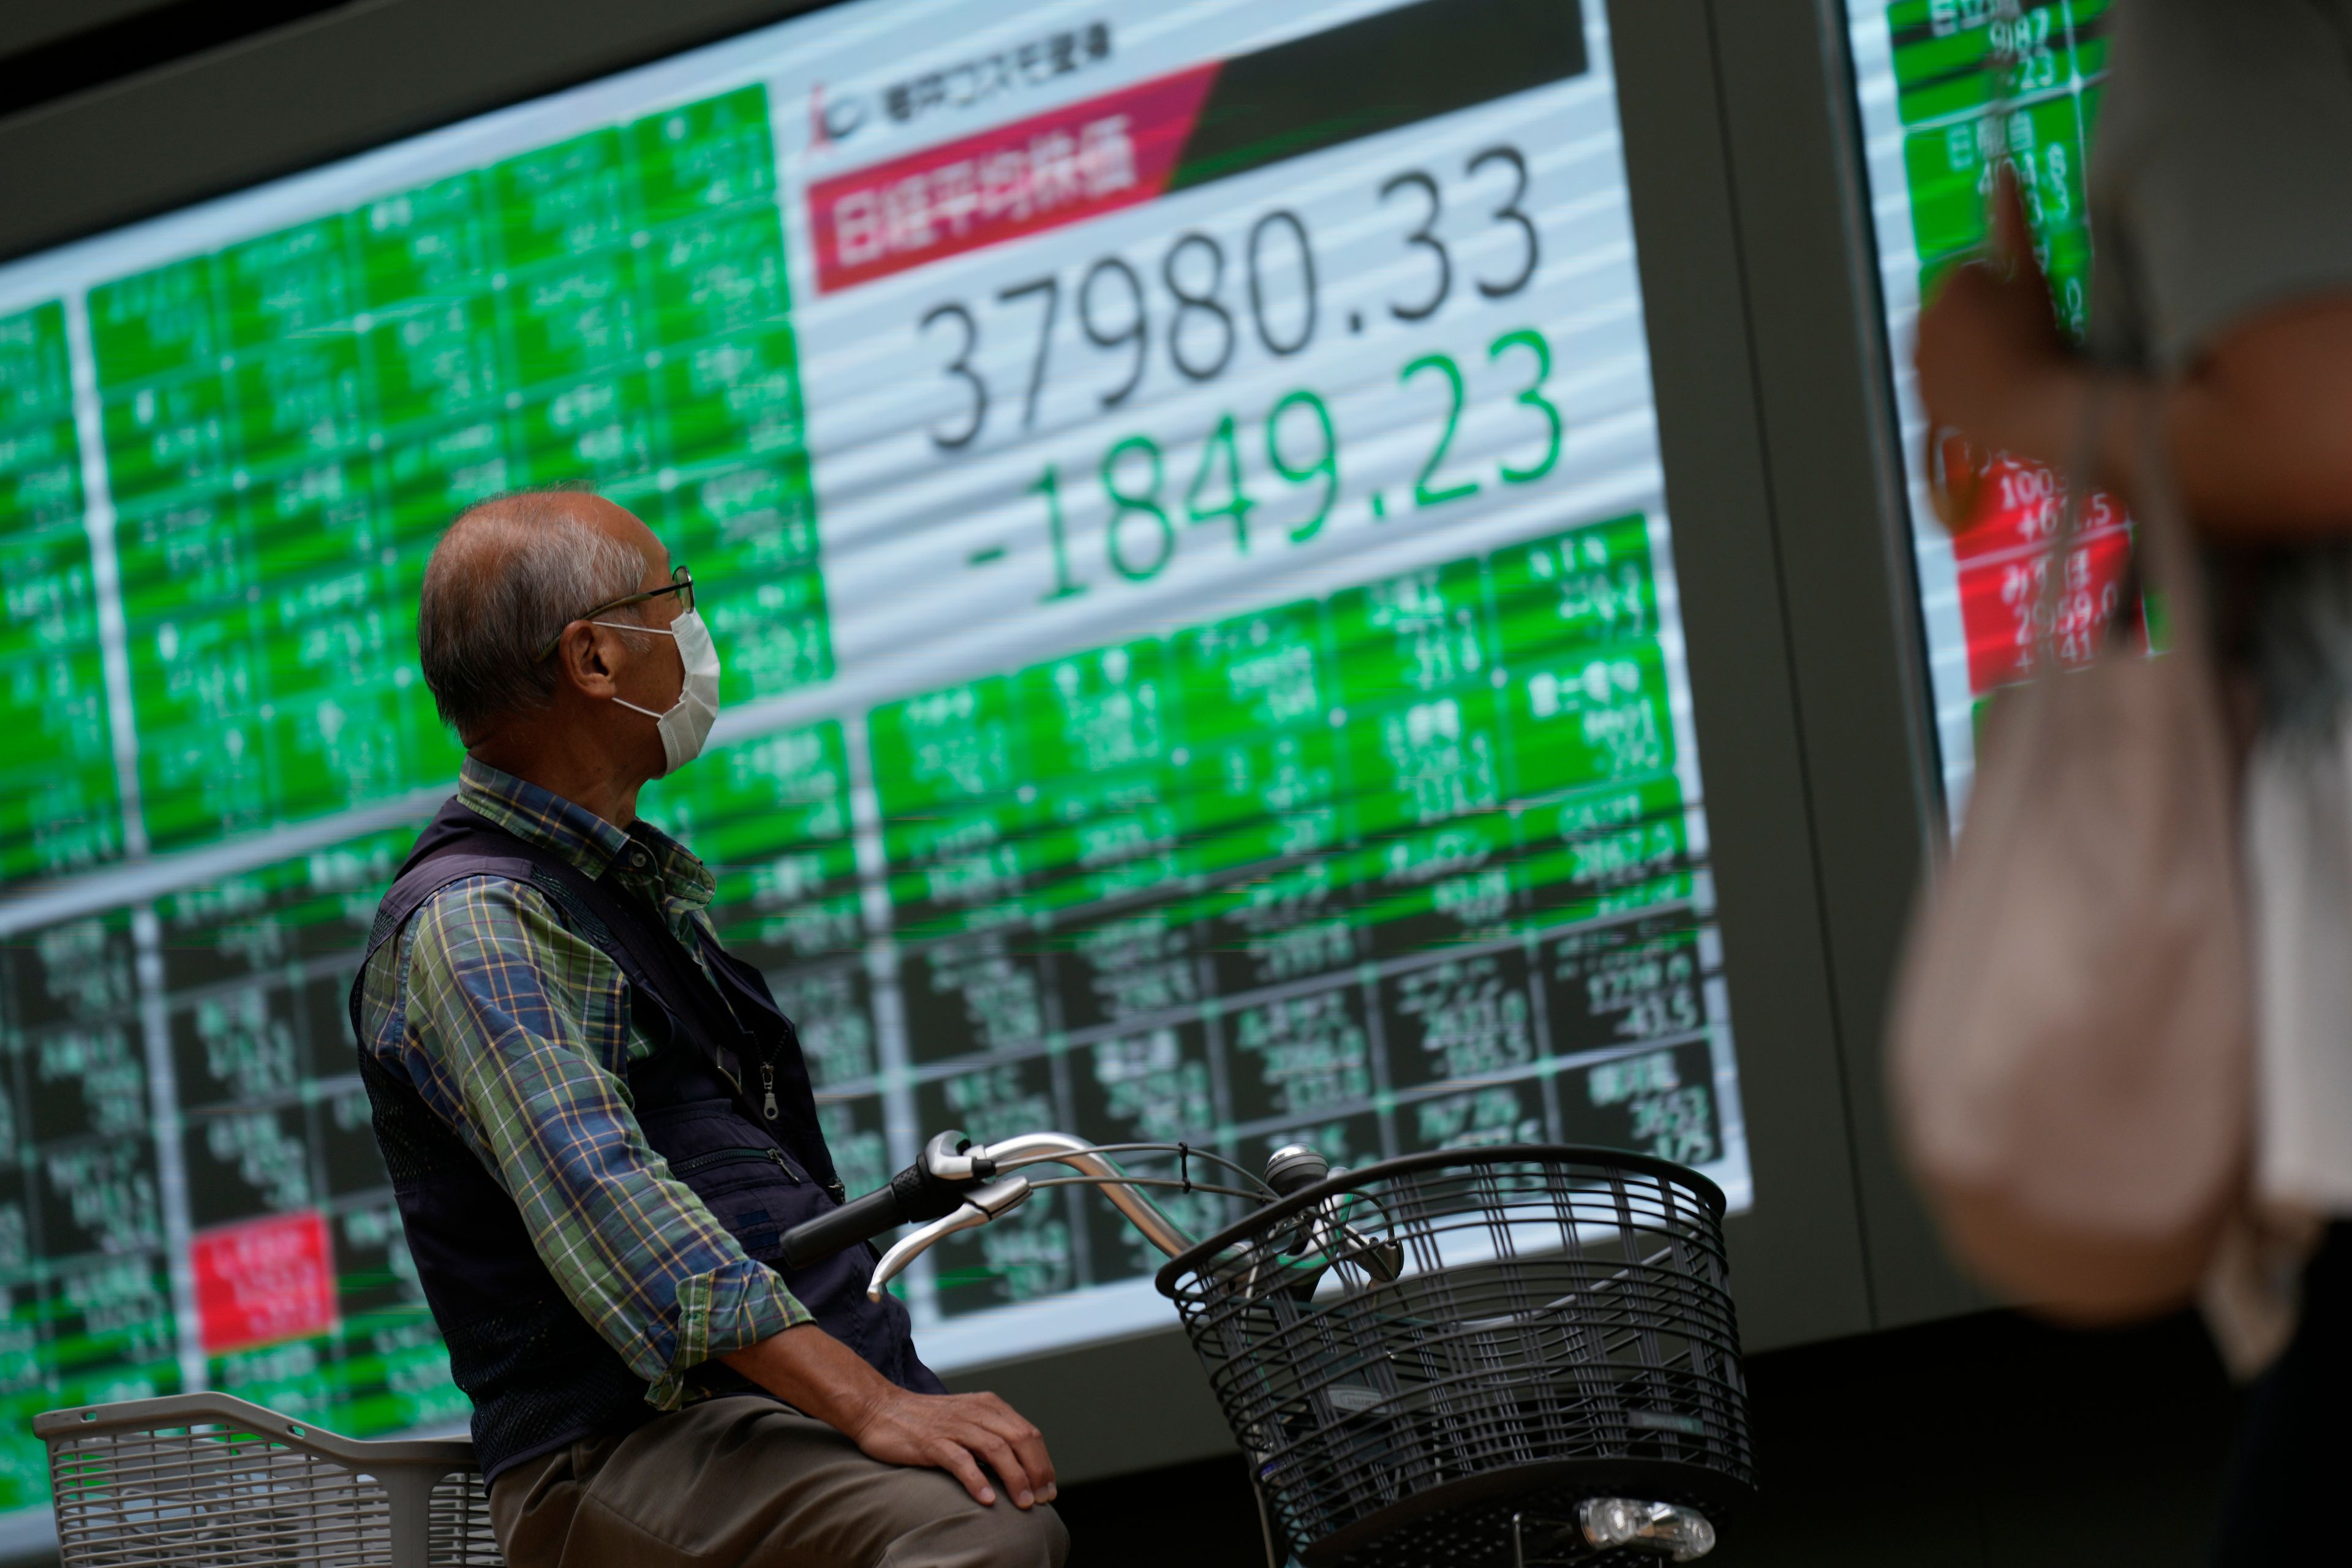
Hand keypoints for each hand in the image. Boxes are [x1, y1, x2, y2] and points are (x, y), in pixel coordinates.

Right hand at [841, 1383, 1058, 1509]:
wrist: (880, 1409)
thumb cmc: (926, 1421)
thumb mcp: (966, 1420)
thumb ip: (991, 1435)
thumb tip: (1020, 1468)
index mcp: (989, 1406)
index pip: (1029, 1433)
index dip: (1043, 1462)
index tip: (1049, 1490)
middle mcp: (976, 1412)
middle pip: (1020, 1439)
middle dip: (1036, 1471)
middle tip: (1042, 1500)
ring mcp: (954, 1426)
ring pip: (996, 1450)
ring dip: (1014, 1478)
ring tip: (1023, 1504)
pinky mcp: (931, 1441)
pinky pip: (961, 1461)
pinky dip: (977, 1480)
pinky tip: (987, 1499)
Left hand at [1915, 168, 2084, 476]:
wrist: (2031, 406)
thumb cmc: (2035, 334)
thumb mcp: (2030, 272)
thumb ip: (2012, 219)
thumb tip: (2003, 170)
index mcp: (1944, 284)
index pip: (1972, 276)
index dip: (2001, 291)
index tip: (2020, 309)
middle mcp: (1920, 321)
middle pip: (1954, 311)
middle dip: (1978, 317)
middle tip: (2014, 337)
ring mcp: (1918, 362)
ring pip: (1945, 346)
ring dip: (1967, 349)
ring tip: (2004, 364)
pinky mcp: (1922, 398)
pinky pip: (1939, 382)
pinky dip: (1957, 382)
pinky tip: (1986, 388)